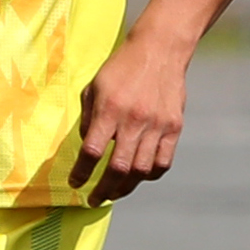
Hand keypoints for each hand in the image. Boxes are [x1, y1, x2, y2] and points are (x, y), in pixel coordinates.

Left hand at [69, 31, 193, 202]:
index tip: (75, 184)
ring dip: (125, 188)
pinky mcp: (174, 128)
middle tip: (94, 199)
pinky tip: (138, 176)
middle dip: (103, 190)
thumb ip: (88, 119)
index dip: (81, 172)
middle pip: (117, 168)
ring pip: (141, 171)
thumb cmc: (121, 68)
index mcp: (109, 109)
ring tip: (114, 193)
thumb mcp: (94, 87)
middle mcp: (133, 120)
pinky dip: (149, 175)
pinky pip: (163, 163)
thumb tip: (87, 149)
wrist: (160, 50)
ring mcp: (157, 125)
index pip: (91, 151)